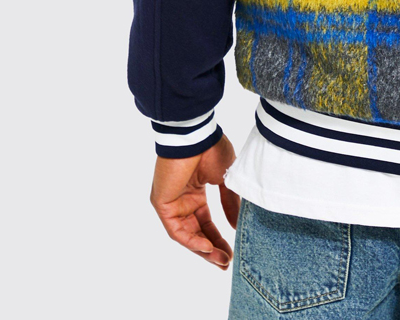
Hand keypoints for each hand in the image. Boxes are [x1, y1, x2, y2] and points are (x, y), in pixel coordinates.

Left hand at [150, 133, 240, 268]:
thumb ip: (230, 203)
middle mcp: (181, 201)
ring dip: (203, 250)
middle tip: (226, 263)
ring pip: (186, 235)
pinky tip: (207, 248)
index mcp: (195, 194)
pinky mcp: (162, 204)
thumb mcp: (226, 180)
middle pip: (196, 233)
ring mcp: (171, 203)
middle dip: (211, 249)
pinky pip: (176, 230)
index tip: (231, 251)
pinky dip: (191, 241)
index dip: (218, 238)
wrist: (196, 137)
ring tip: (220, 260)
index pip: (205, 223)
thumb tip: (237, 224)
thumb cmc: (211, 150)